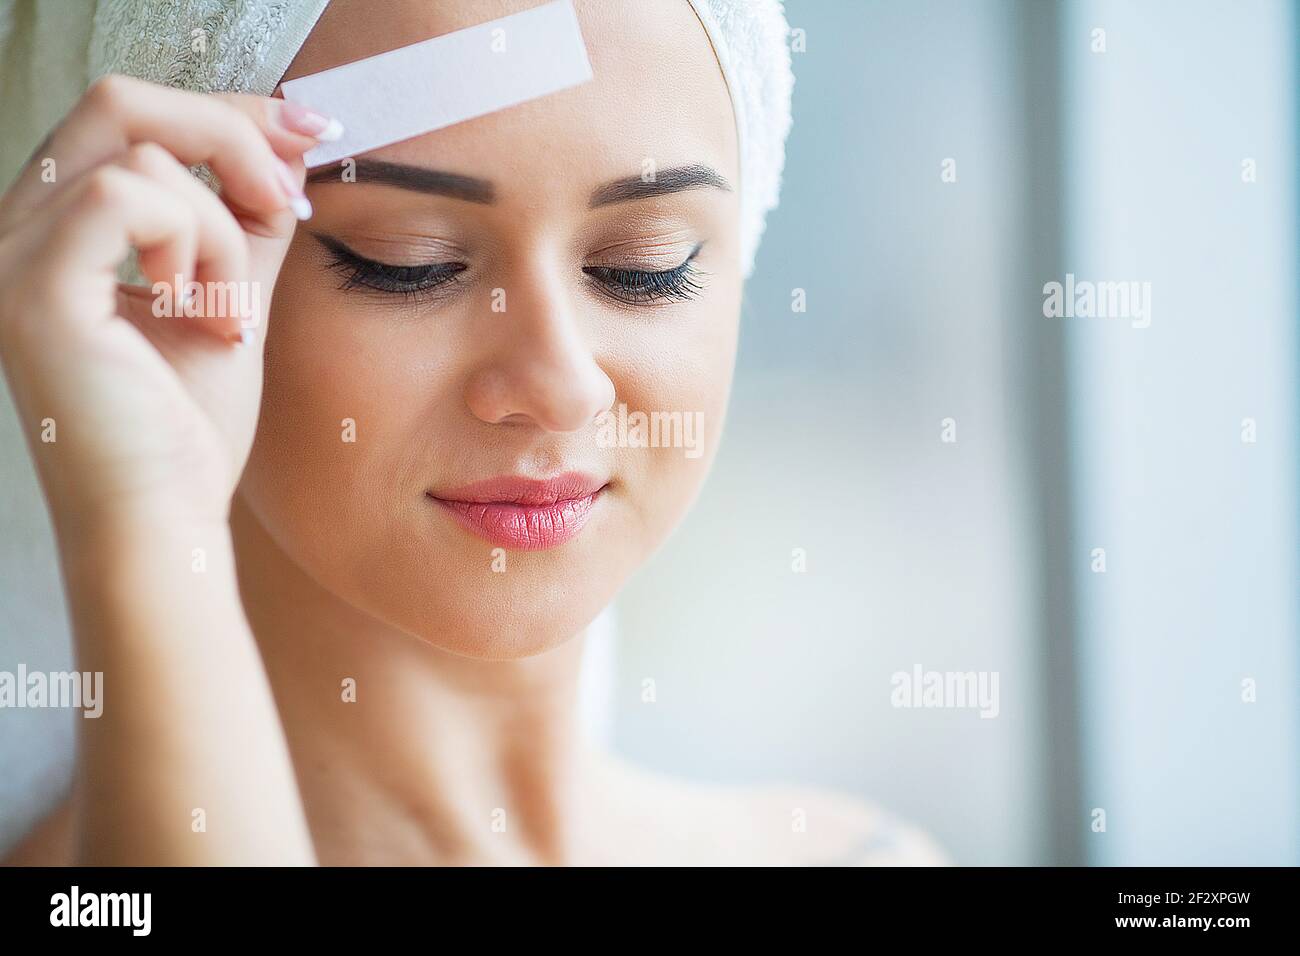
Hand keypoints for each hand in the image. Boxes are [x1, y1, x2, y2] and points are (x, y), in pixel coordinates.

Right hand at [0, 75, 335, 529]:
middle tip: (291, 194)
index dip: (226, 113)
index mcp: (59, 234)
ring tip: (233, 314)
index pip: (131, 120)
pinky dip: (196, 244)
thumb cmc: (187, 433)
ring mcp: (13, 257)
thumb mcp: (230, 302)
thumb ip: (246, 225)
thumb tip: (284, 149)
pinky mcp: (34, 288)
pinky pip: (127, 194)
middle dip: (232, 133)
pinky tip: (205, 314)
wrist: (163, 522)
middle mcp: (17, 233)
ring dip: (226, 228)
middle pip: (122, 101)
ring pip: (142, 149)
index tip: (308, 135)